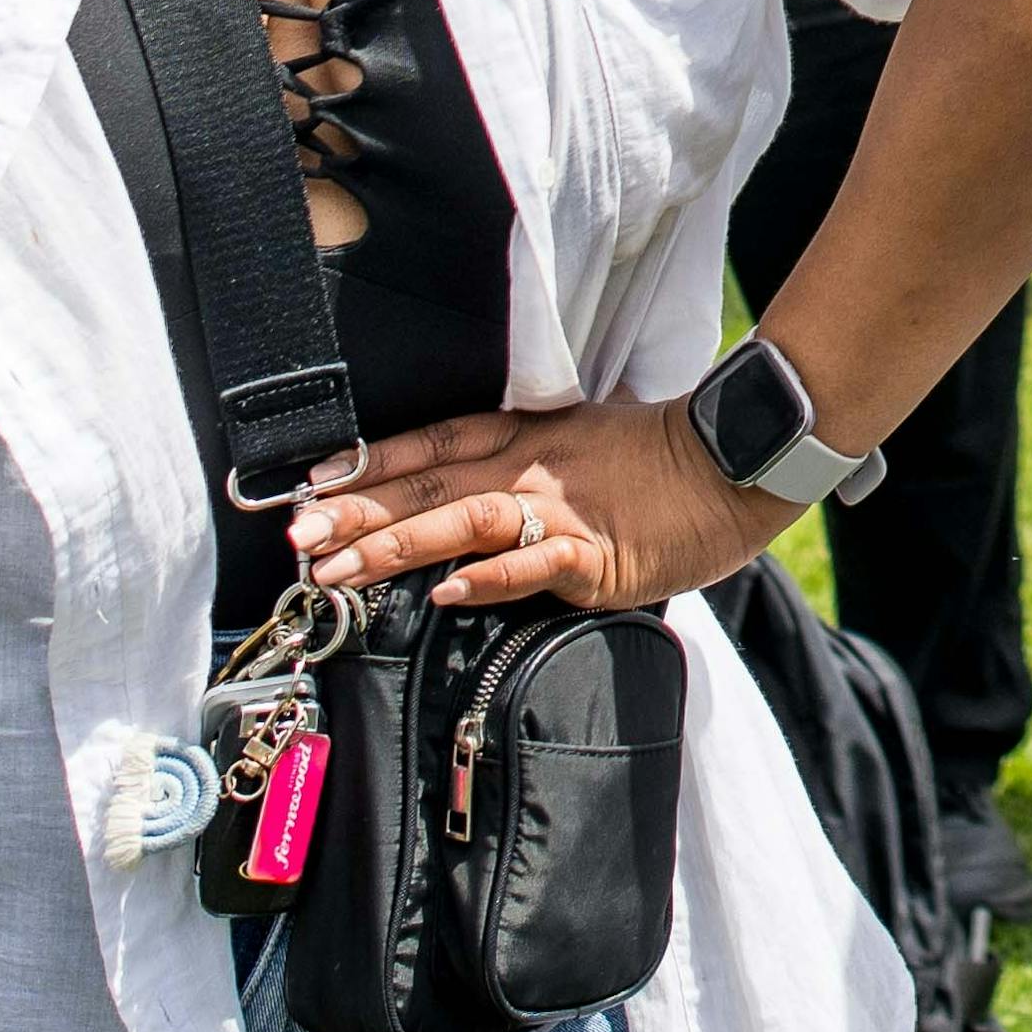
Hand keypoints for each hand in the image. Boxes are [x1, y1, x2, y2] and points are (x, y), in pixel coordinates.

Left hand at [286, 401, 781, 618]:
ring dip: (395, 545)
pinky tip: (446, 594)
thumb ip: (519, 469)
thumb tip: (463, 509)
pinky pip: (533, 564)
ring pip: (461, 520)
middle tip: (297, 539)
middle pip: (427, 486)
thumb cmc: (658, 461)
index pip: (429, 444)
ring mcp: (560, 509)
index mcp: (523, 436)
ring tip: (339, 572)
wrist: (734, 462)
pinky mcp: (595, 552)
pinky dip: (487, 577)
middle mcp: (529, 467)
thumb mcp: (576, 444)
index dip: (367, 464)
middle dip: (355, 513)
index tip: (309, 485)